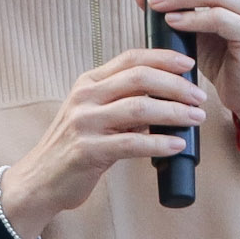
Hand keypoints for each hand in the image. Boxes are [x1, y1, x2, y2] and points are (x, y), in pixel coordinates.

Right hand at [0, 48, 208, 232]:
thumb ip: (125, 102)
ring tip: (196, 119)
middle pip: (140, 78)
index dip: (164, 58)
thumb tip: (168, 98)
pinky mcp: (88, 150)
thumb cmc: (75, 146)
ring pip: (140, 108)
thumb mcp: (95, 115)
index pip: (131, 59)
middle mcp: (85, 97)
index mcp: (89, 83)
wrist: (40, 180)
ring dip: (174, 113)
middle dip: (176, 86)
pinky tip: (177, 145)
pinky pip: (132, 143)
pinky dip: (159, 143)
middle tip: (199, 97)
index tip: (189, 64)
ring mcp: (84, 123)